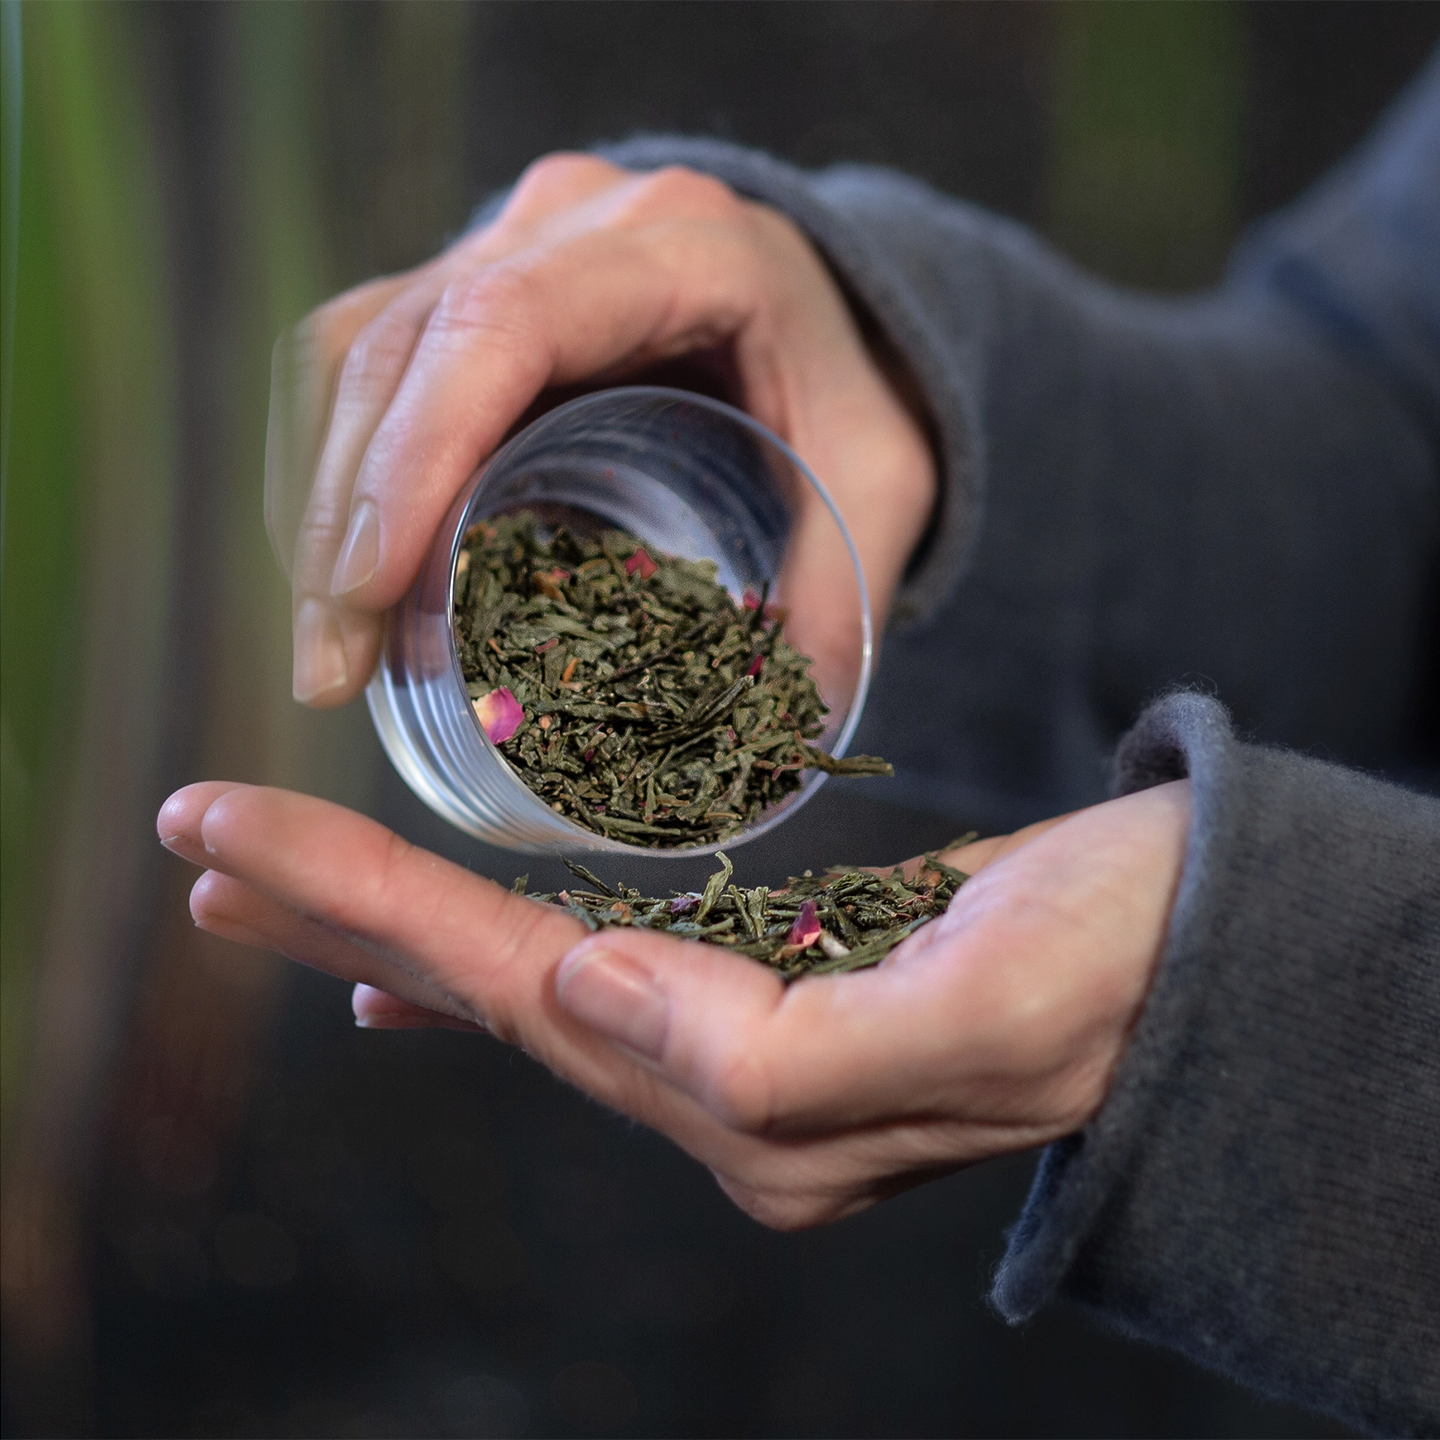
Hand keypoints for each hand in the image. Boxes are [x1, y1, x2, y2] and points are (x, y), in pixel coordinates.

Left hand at [157, 779, 1190, 1227]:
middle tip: (202, 843)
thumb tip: (599, 996)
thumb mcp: (985, 1008)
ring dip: (402, 927)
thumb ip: (786, 1052)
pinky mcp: (777, 990)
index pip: (527, 996)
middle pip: (498, 994)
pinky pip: (605, 978)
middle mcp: (735, 1100)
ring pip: (536, 984)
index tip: (228, 839)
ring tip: (280, 887)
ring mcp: (751, 1052)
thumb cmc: (1123, 965)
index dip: (371, 910)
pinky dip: (503, 961)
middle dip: (344, 911)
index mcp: (765, 1109)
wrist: (1206, 953)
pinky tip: (441, 966)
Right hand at [269, 155, 935, 708]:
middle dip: (341, 511)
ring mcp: (506, 245)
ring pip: (352, 349)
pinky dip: (333, 472)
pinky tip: (339, 576)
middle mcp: (571, 222)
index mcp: (678, 246)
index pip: (501, 326)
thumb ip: (839, 591)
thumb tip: (778, 734)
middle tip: (331, 663)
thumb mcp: (882, 480)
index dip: (415, 455)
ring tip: (328, 642)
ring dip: (314, 497)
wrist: (825, 311)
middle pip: (398, 343)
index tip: (366, 590)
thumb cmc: (850, 389)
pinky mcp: (468, 291)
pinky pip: (361, 363)